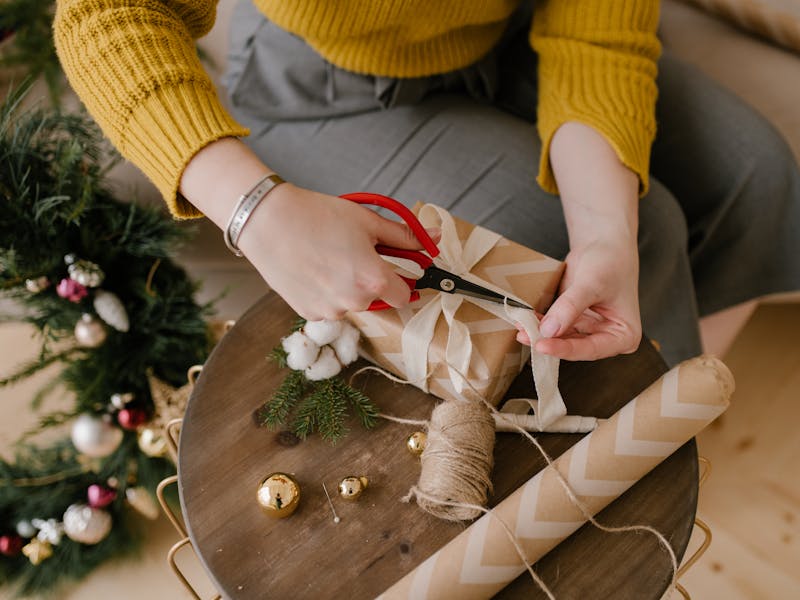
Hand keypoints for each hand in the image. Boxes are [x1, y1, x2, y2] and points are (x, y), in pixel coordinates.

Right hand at [238, 183, 440, 320]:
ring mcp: (329, 312)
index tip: (395, 268)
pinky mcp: (308, 313)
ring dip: (347, 287)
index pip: (406, 295)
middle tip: (354, 254)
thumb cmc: (317, 216)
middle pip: (377, 299)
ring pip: (351, 304)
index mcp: (374, 280)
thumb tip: (434, 237)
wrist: (267, 221)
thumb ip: (405, 235)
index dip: (403, 281)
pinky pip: (328, 307)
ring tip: (329, 258)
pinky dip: (326, 292)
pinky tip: (313, 268)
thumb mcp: (368, 221)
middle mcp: (354, 302)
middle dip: (372, 281)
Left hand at [516, 237, 640, 359]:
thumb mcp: (592, 283)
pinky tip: (524, 320)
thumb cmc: (609, 261)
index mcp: (624, 336)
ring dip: (540, 334)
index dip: (566, 349)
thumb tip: (549, 330)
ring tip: (520, 329)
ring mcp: (588, 330)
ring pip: (561, 339)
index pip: (592, 349)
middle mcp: (606, 337)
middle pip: (575, 347)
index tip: (543, 345)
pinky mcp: (572, 321)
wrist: (602, 244)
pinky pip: (554, 327)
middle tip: (526, 336)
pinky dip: (539, 323)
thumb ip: (571, 307)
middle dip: (549, 342)